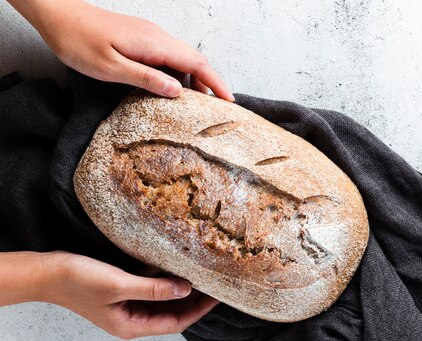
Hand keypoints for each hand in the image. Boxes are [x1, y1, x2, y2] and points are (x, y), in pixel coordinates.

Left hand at [8, 0, 233, 99]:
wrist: (58, 15)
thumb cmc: (79, 42)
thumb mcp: (111, 68)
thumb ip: (146, 79)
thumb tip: (177, 91)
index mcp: (154, 44)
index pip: (197, 63)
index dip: (216, 83)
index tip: (229, 101)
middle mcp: (158, 37)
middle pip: (195, 61)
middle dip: (209, 84)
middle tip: (216, 109)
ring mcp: (150, 36)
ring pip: (182, 59)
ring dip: (192, 80)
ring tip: (194, 105)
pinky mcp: (142, 38)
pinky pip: (168, 56)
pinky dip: (177, 73)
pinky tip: (170, 89)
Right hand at [44, 252, 218, 339]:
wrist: (47, 272)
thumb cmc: (78, 280)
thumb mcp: (120, 284)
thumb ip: (154, 289)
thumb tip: (186, 289)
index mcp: (132, 325)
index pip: (176, 322)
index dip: (199, 310)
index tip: (217, 296)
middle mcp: (131, 319)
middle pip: (171, 312)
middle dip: (193, 299)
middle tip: (214, 282)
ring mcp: (126, 305)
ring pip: (162, 299)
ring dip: (178, 287)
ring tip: (200, 273)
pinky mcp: (121, 291)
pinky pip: (149, 287)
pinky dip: (161, 278)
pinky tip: (172, 265)